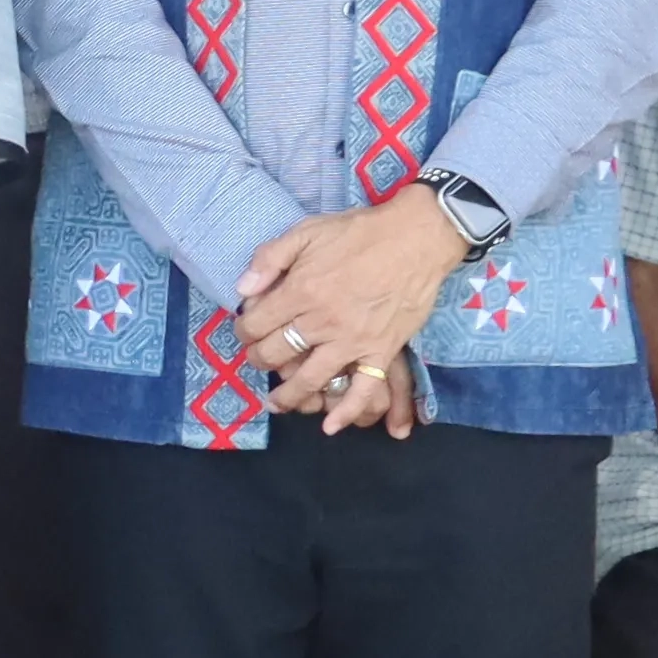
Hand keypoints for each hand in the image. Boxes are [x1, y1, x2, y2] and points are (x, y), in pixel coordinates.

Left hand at [229, 197, 466, 434]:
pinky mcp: (381, 351)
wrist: (416, 238)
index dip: (243, 331)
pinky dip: (346, 412)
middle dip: (259, 360)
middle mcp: (322, 321)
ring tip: (276, 402)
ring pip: (310, 378)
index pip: (256, 324)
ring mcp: (352, 340)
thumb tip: (241, 290)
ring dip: (288, 395)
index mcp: (300, 290)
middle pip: (276, 353)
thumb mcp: (307, 230)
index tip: (245, 332)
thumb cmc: (360, 232)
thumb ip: (270, 258)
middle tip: (258, 361)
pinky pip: (363, 389)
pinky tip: (330, 426)